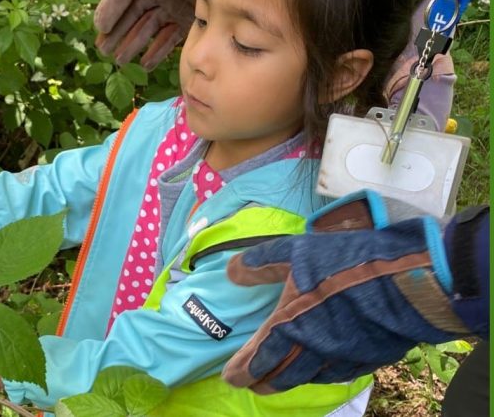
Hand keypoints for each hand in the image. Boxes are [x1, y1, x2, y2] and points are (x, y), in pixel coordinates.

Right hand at [94, 0, 199, 69]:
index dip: (111, 7)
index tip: (101, 27)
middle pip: (133, 10)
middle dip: (118, 31)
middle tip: (104, 51)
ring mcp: (174, 3)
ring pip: (149, 26)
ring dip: (134, 44)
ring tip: (121, 62)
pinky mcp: (189, 17)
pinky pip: (170, 36)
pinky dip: (159, 50)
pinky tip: (147, 66)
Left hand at [221, 190, 469, 393]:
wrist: (409, 282)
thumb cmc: (348, 263)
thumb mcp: (297, 252)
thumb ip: (261, 263)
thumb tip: (230, 271)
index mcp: (292, 324)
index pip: (261, 355)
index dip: (244, 369)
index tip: (231, 378)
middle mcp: (315, 348)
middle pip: (283, 374)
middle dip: (263, 382)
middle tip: (251, 387)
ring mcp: (344, 356)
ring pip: (311, 378)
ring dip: (289, 383)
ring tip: (276, 385)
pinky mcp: (371, 356)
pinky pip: (340, 374)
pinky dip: (323, 377)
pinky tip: (322, 375)